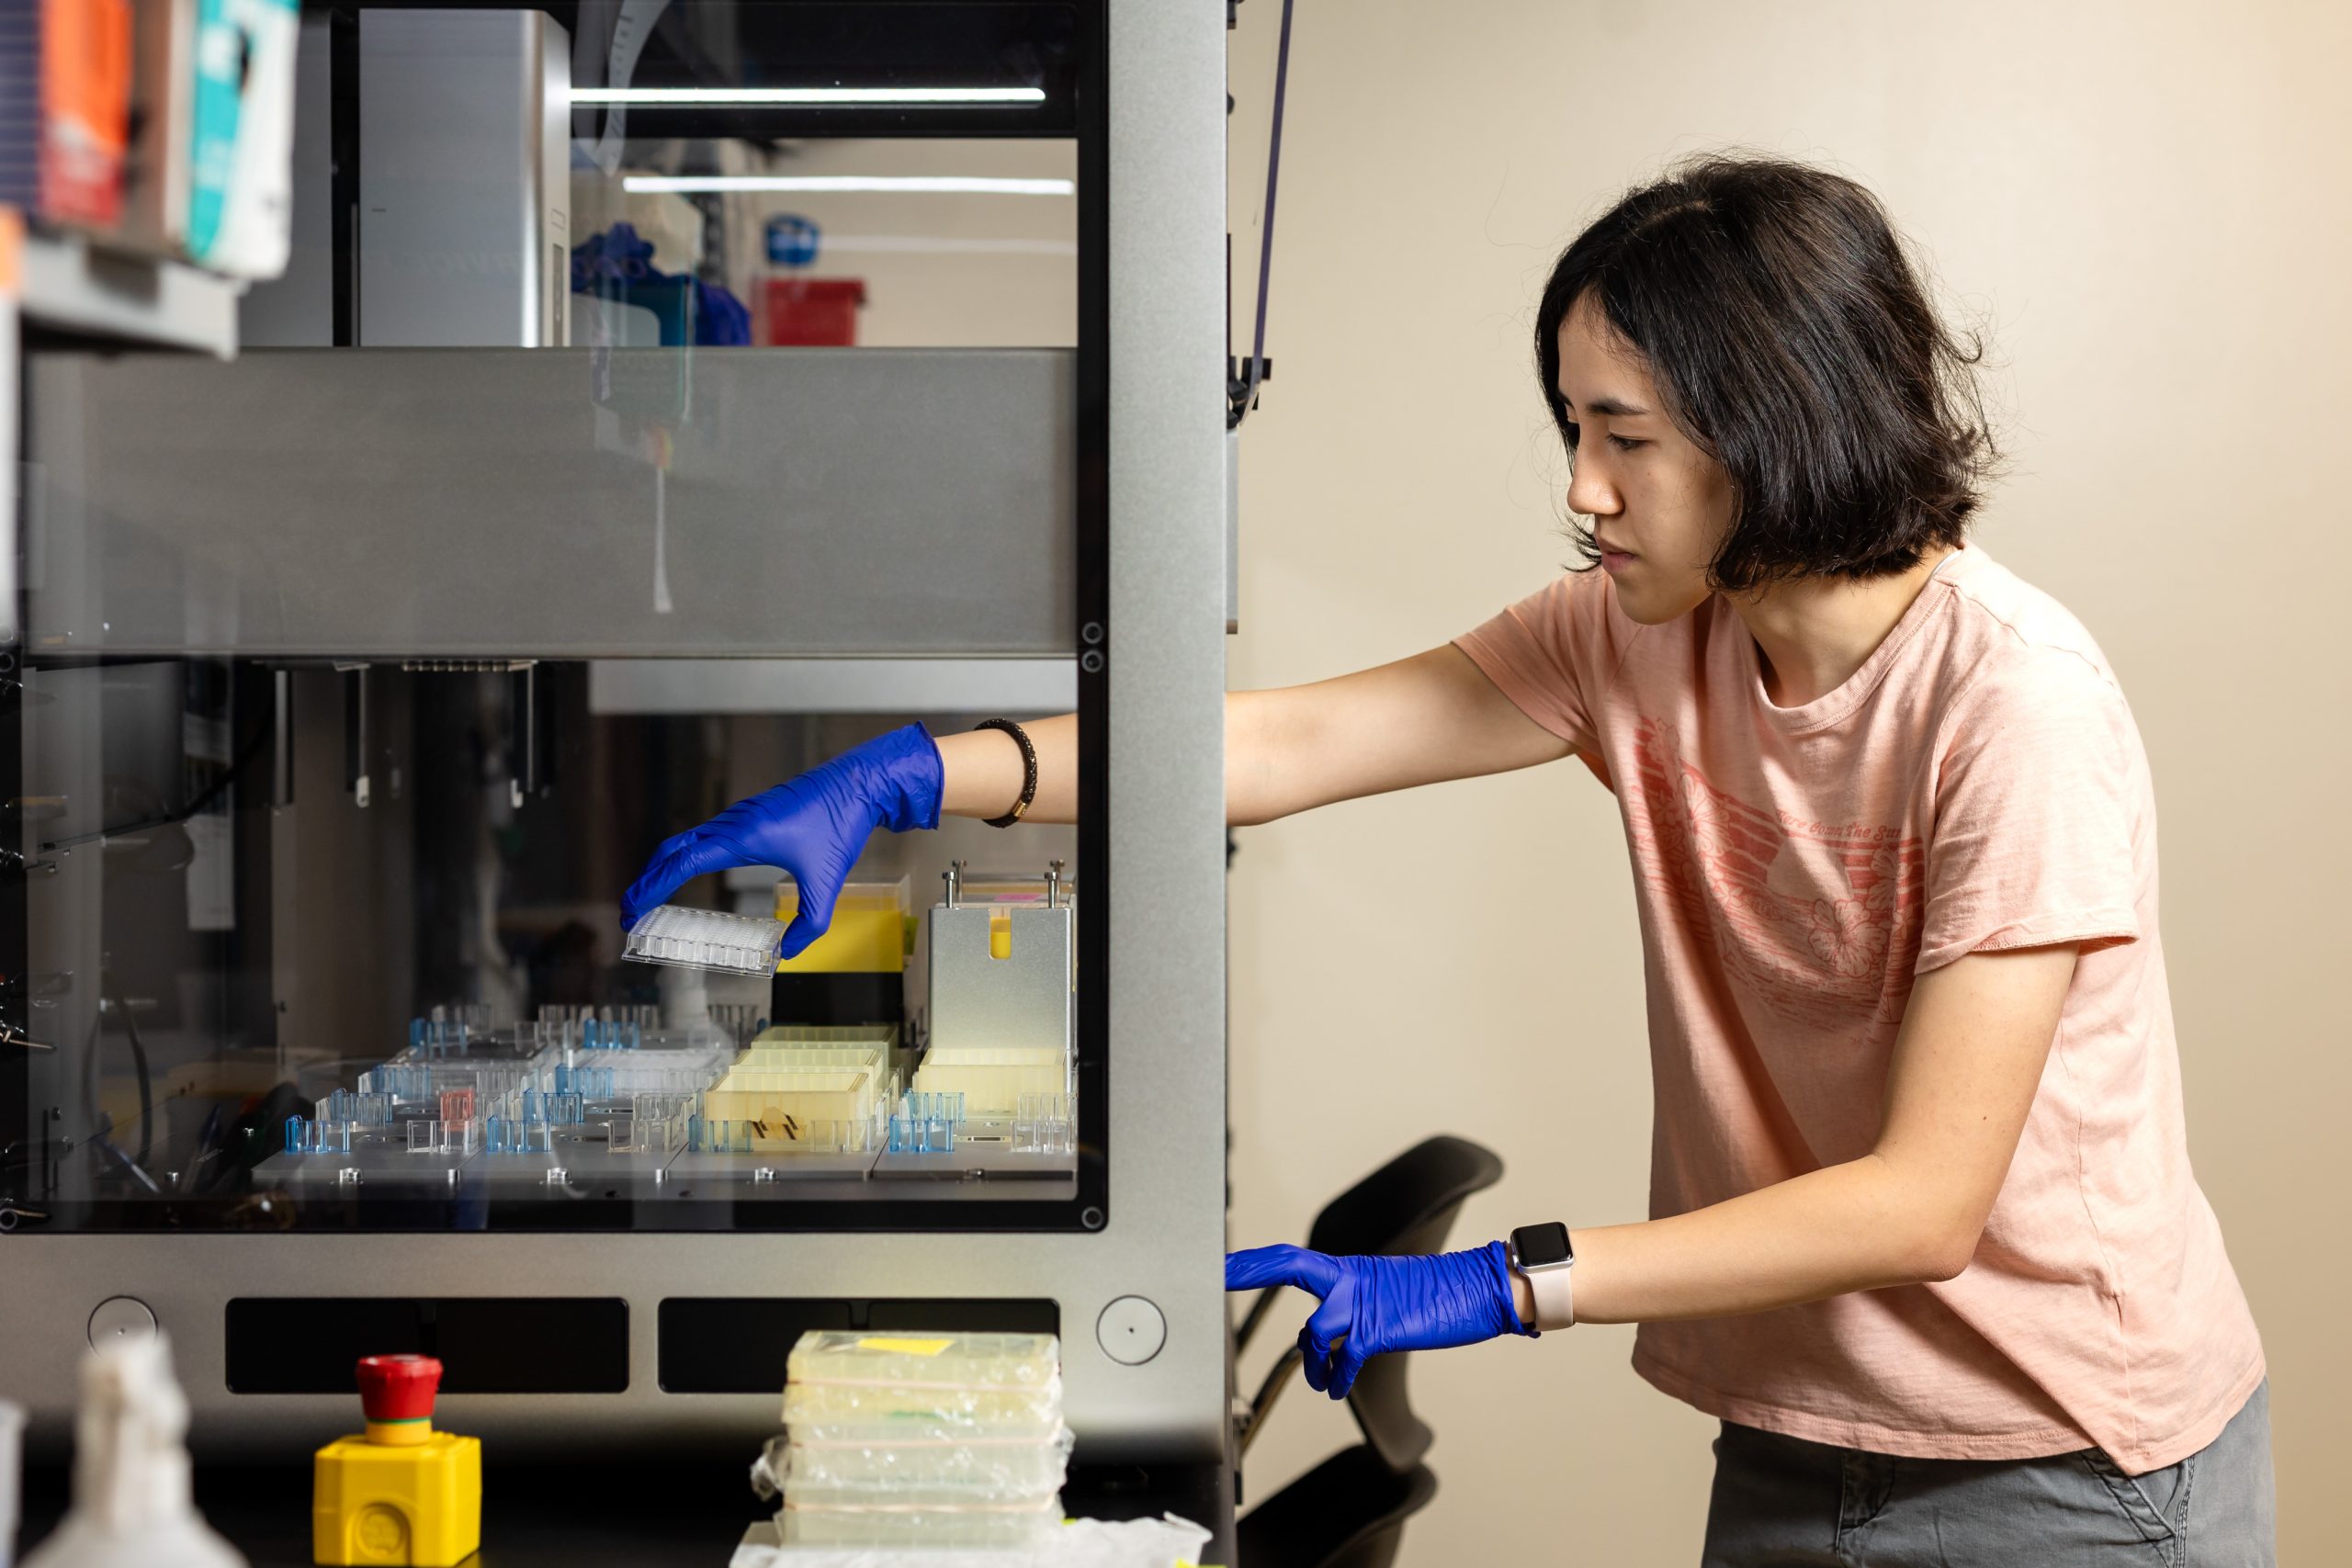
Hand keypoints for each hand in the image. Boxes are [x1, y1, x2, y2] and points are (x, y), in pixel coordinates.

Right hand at [617, 723, 942, 955]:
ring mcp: (740, 815)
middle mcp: (733, 823)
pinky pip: (705, 835)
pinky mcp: (751, 814)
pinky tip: (687, 870)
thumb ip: (810, 923)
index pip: (681, 863)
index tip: (632, 909)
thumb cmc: (841, 825)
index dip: (651, 887)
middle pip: (673, 849)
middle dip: (647, 880)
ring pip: (687, 840)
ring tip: (649, 895)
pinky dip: (684, 855)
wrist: (859, 783)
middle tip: (630, 910)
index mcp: (742, 837)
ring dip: (662, 866)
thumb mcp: (827, 882)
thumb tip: (789, 954)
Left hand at [1225, 1241, 1532, 1400]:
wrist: (1479, 1290)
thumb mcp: (1384, 1291)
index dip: (1253, 1261)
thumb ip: (1351, 1302)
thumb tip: (1329, 1328)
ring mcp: (1365, 1302)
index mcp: (1348, 1269)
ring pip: (1314, 1329)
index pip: (1290, 1258)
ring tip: (1320, 1378)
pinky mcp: (1382, 1327)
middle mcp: (1350, 1278)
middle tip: (1217, 1275)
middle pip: (1289, 1265)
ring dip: (1310, 1362)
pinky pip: (1345, 1358)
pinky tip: (1336, 1387)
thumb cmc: (1435, 1295)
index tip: (1221, 1264)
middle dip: (1250, 1271)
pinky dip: (1336, 1378)